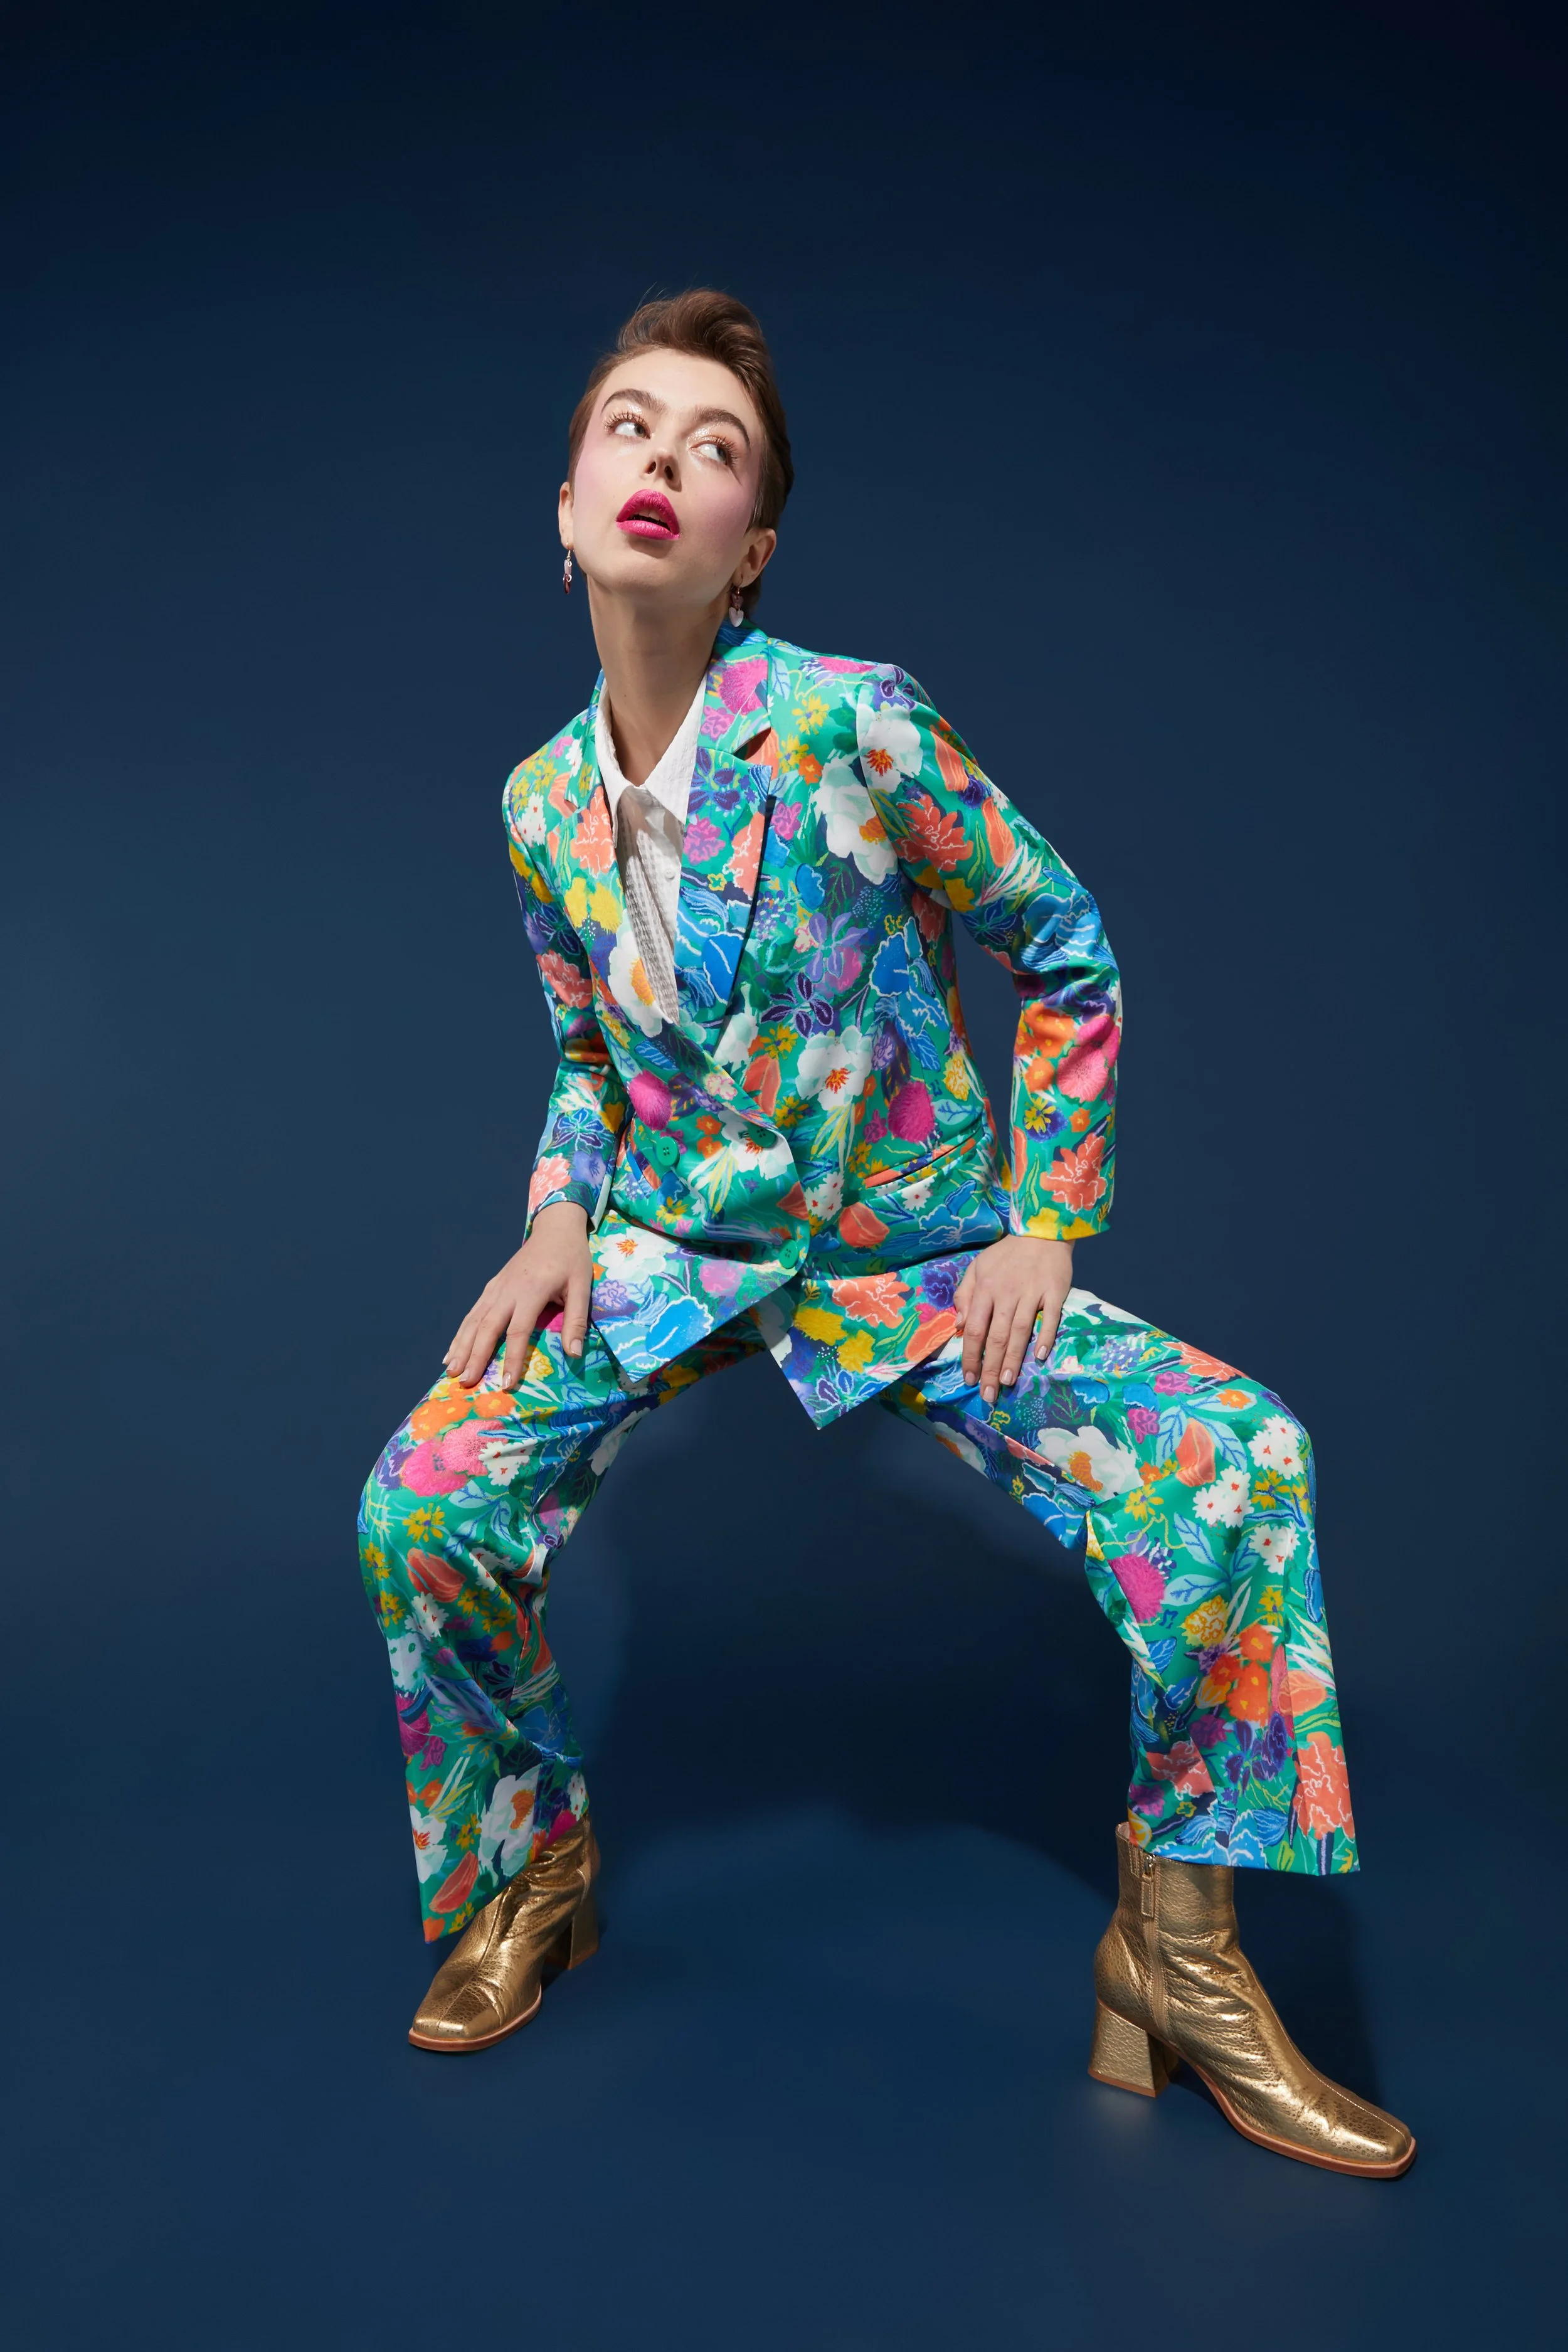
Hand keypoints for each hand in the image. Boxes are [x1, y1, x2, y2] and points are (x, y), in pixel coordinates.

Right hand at [443, 1202, 593, 1390]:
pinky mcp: (492, 1286)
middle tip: (464, 1381)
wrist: (554, 1228)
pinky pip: (473, 1312)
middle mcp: (508, 1290)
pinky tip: (452, 1350)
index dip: (511, 1358)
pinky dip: (461, 1333)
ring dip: (461, 1346)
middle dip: (474, 1356)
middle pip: (487, 1327)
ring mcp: (496, 1288)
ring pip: (474, 1320)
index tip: (505, 1383)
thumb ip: (577, 1320)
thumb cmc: (570, 1258)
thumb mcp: (581, 1287)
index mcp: (531, 1291)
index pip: (518, 1331)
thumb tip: (574, 1354)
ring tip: (451, 1370)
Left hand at [954, 1235, 1074, 1406]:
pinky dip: (1046, 1337)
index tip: (969, 1378)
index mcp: (985, 1288)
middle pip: (996, 1336)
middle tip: (989, 1393)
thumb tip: (958, 1326)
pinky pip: (1050, 1318)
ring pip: (1020, 1330)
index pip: (974, 1328)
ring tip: (1008, 1381)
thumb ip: (965, 1295)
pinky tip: (1040, 1357)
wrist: (1042, 1231)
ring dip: (1013, 1358)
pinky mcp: (1055, 1291)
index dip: (970, 1355)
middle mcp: (1007, 1293)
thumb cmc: (1007, 1254)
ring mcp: (1032, 1292)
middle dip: (990, 1367)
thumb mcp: (978, 1267)